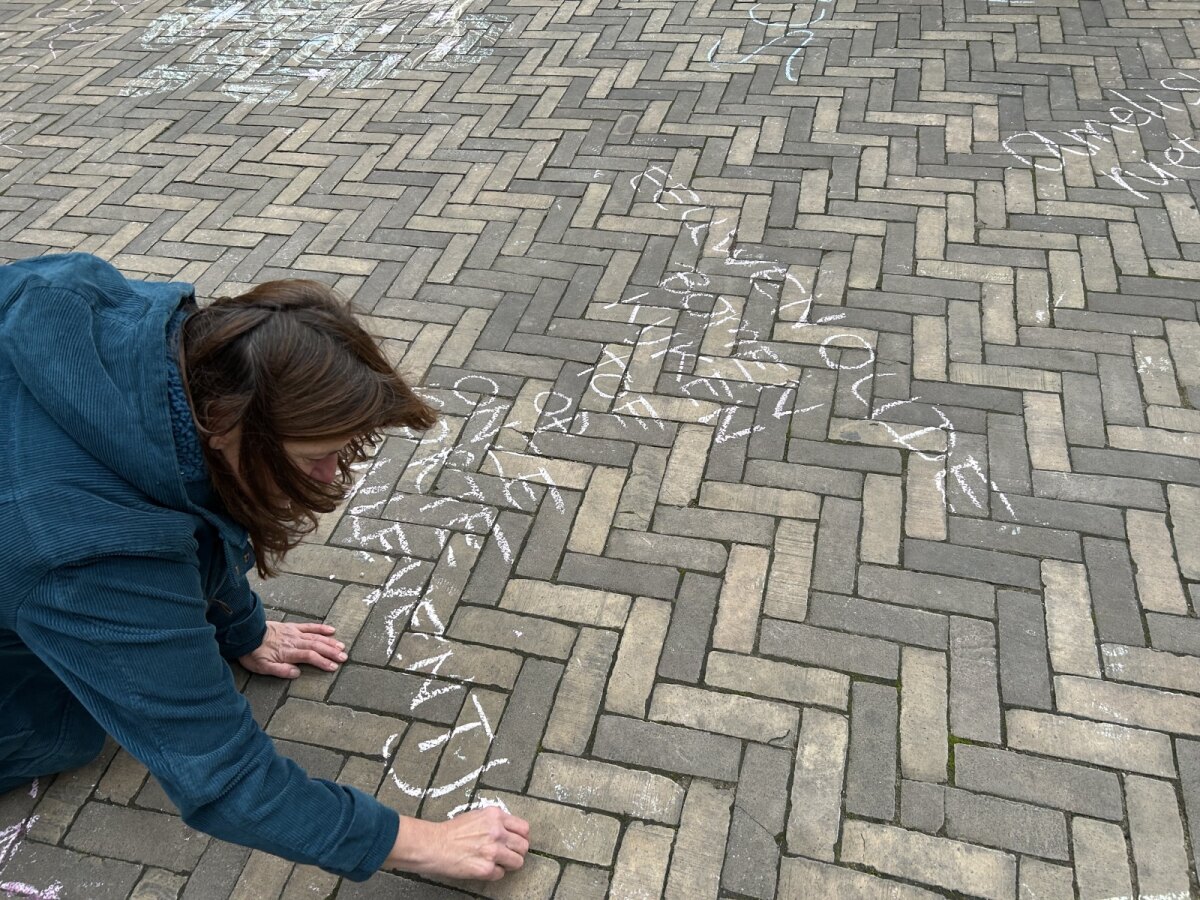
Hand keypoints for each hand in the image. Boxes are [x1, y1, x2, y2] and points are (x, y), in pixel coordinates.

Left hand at [238, 621, 345, 678]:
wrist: (245, 635)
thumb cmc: (253, 654)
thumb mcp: (262, 667)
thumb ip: (280, 670)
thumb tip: (297, 673)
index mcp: (288, 652)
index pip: (310, 656)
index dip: (323, 662)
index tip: (334, 667)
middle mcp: (294, 641)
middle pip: (316, 646)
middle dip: (331, 652)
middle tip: (344, 657)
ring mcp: (294, 633)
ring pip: (316, 637)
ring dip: (330, 642)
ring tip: (342, 647)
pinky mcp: (292, 627)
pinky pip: (309, 626)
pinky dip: (321, 628)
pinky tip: (331, 630)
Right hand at [385, 809, 529, 880]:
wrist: (434, 845)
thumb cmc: (452, 831)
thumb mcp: (477, 816)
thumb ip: (495, 821)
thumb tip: (509, 831)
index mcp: (495, 816)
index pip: (524, 828)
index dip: (522, 837)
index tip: (517, 842)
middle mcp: (497, 832)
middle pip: (524, 846)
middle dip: (517, 852)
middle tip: (507, 854)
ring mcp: (493, 851)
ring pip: (517, 862)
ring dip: (508, 864)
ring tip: (496, 862)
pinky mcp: (486, 868)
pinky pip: (501, 874)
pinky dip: (494, 873)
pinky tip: (483, 867)